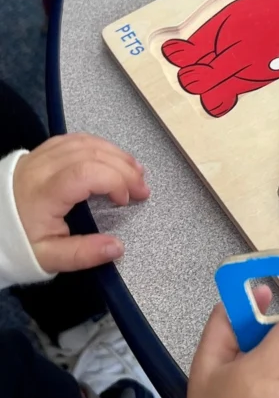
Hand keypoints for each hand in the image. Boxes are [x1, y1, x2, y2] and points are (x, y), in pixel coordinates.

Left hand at [13, 134, 149, 272]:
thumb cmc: (16, 244)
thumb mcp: (47, 258)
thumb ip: (82, 254)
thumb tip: (118, 247)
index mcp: (44, 192)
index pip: (88, 172)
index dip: (115, 180)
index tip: (127, 201)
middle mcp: (42, 167)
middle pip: (92, 153)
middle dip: (124, 168)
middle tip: (142, 188)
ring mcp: (40, 156)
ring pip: (85, 142)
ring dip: (115, 154)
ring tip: (135, 171)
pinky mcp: (40, 153)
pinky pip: (74, 139)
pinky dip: (99, 146)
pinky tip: (111, 157)